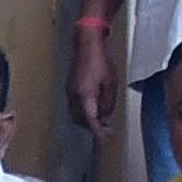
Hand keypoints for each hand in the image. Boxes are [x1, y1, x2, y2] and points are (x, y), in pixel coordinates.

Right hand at [68, 19, 118, 139]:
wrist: (87, 43)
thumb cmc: (101, 59)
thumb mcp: (111, 83)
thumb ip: (108, 103)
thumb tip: (105, 117)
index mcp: (85, 95)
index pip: (90, 120)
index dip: (98, 132)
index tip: (105, 139)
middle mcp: (74, 95)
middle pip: (80, 120)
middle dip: (92, 127)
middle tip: (106, 130)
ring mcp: (70, 91)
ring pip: (76, 114)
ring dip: (87, 120)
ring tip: (101, 120)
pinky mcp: (70, 87)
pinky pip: (75, 106)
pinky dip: (84, 112)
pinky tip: (94, 108)